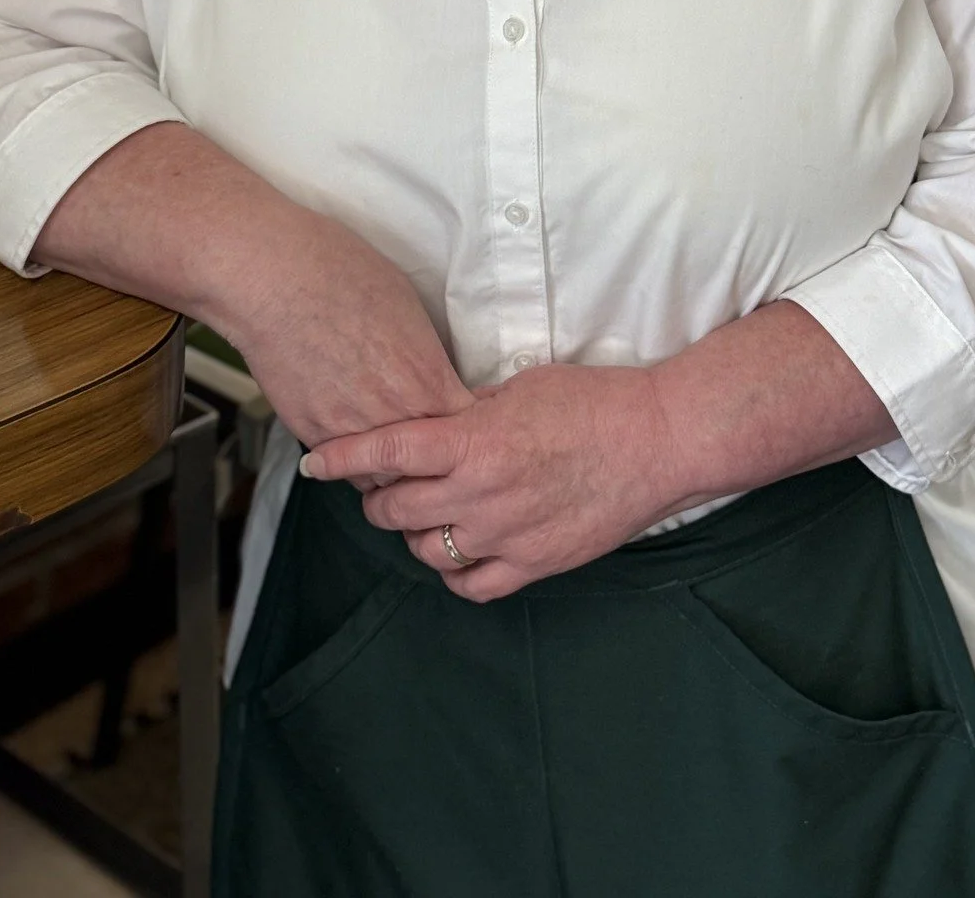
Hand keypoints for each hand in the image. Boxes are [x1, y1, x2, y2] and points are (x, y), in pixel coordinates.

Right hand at [232, 208, 473, 451]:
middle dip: (427, 455)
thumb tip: (429, 371)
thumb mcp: (410, 309)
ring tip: (382, 447)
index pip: (464, 429)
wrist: (280, 282)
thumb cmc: (346, 277)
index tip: (454, 423)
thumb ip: (426, 356)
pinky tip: (349, 442)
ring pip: (384, 477)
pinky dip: (349, 461)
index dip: (462, 428)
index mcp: (429, 382)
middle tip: (420, 443)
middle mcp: (396, 416)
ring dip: (387, 466)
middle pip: (427, 463)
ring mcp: (354, 432)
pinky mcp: (314, 436)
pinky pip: (343, 468)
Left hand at [300, 362, 681, 600]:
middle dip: (378, 496)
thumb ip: (471, 415)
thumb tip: (437, 425)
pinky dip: (454, 571)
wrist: (659, 440)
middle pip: (394, 508)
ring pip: (425, 550)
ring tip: (428, 514)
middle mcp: (481, 493)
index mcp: (474, 441)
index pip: (386, 451)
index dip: (342, 458)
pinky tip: (461, 550)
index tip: (316, 462)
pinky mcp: (534, 564)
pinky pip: (471, 585)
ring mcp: (506, 535)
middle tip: (384, 484)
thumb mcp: (521, 388)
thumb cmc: (596, 401)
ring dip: (415, 533)